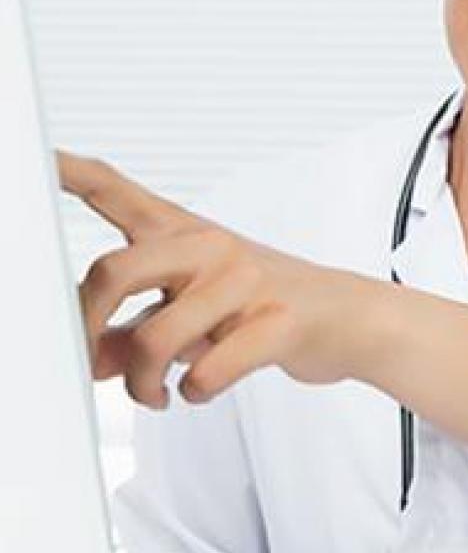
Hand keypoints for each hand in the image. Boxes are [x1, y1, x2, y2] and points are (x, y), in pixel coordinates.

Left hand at [57, 152, 376, 408]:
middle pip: (113, 271)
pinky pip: (207, 370)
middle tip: (94, 358)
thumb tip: (93, 361)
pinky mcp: (276, 320)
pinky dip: (193, 392)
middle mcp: (209, 246)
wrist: (350, 317)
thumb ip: (134, 330)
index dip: (67, 172)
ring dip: (142, 384)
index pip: (115, 191)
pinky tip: (198, 389)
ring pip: (154, 338)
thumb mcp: (193, 311)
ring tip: (155, 394)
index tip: (33, 158)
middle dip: (87, 326)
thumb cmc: (264, 306)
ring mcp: (245, 281)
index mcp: (182, 233)